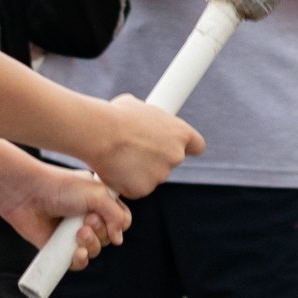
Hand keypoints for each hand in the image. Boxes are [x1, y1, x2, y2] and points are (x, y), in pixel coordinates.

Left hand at [0, 156, 130, 271]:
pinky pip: (78, 262)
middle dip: (101, 231)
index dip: (118, 222)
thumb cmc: (61, 187)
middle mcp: (88, 218)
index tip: (104, 214)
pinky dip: (80, 260)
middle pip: (109, 237)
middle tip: (86, 219)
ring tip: (78, 232)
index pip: (122, 220)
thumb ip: (116, 215)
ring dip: (91, 244)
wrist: (28, 194)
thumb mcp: (97, 193)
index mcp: (100, 202)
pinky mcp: (60, 248)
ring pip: (95, 250)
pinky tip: (76, 253)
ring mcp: (73, 234)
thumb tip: (118, 240)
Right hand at [81, 94, 203, 196]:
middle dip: (154, 158)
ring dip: (138, 170)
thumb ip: (149, 120)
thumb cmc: (115, 115)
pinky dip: (125, 182)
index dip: (186, 146)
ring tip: (119, 155)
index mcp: (180, 133)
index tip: (175, 146)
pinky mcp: (142, 190)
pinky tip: (113, 168)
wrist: (99, 133)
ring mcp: (160, 175)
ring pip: (151, 176)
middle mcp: (175, 156)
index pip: (197, 146)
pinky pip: (135, 188)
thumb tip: (141, 121)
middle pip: (169, 162)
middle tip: (134, 149)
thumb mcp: (139, 108)